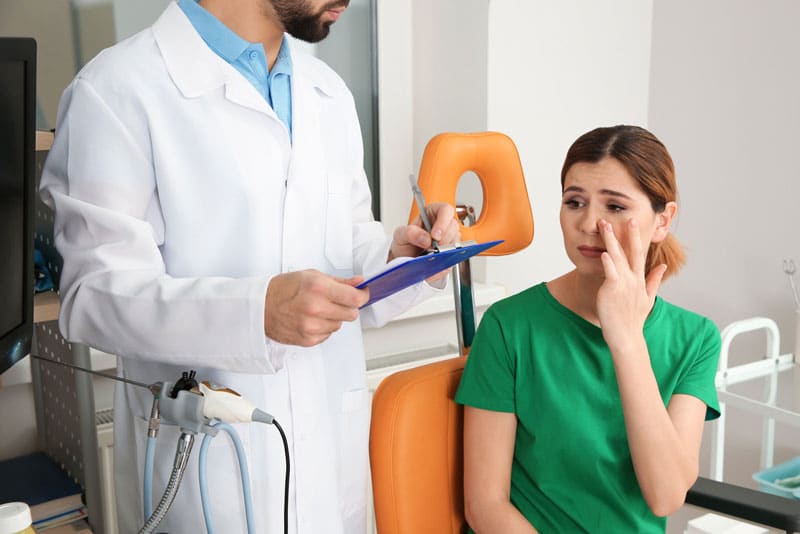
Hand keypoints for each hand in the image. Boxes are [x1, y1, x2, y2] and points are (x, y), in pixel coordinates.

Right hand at [264, 270, 368, 346]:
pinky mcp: (308, 339)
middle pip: (352, 313)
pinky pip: (328, 334)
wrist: (259, 307)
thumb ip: (339, 281)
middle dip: (347, 306)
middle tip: (335, 300)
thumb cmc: (282, 289)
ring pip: (340, 325)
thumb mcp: (311, 276)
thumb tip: (359, 283)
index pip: (355, 298)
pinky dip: (323, 327)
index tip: (362, 294)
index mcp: (318, 288)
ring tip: (317, 309)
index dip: (362, 296)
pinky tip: (310, 319)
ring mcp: (312, 326)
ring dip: (334, 317)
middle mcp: (316, 308)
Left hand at [388, 202, 460, 281]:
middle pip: (453, 226)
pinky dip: (446, 257)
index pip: (445, 210)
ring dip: (444, 248)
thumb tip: (425, 238)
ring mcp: (448, 238)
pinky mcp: (450, 251)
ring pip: (456, 240)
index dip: (443, 222)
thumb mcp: (401, 235)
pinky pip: (455, 253)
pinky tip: (435, 259)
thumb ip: (410, 233)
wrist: (405, 260)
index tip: (435, 236)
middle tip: (432, 247)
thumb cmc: (405, 243)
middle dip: (444, 238)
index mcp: (431, 214)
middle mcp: (442, 224)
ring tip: (431, 253)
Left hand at [596, 218, 666, 351]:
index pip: (639, 254)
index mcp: (639, 280)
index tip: (633, 222)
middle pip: (631, 252)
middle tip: (625, 217)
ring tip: (605, 226)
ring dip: (612, 241)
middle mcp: (633, 279)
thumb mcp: (647, 298)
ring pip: (618, 258)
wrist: (626, 336)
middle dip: (628, 234)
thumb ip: (654, 280)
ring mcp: (624, 284)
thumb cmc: (633, 319)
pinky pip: (611, 273)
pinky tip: (604, 252)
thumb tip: (662, 266)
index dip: (636, 237)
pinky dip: (608, 262)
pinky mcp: (613, 290)